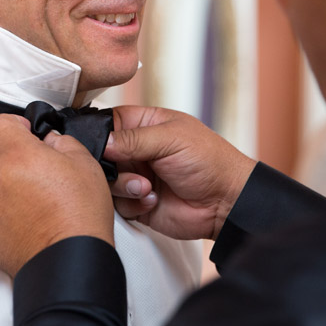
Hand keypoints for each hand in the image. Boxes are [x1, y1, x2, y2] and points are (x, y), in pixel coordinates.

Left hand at [0, 114, 114, 276]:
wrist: (69, 261)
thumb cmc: (79, 217)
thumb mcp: (85, 165)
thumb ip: (63, 142)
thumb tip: (51, 140)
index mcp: (19, 156)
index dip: (12, 125)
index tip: (25, 132)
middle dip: (6, 152)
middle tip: (31, 164)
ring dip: (5, 181)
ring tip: (34, 195)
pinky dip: (4, 208)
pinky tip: (28, 216)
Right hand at [106, 106, 256, 240]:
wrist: (225, 203)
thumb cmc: (209, 161)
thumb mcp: (171, 139)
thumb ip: (133, 139)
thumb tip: (102, 141)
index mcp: (145, 125)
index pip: (109, 122)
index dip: (100, 132)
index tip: (101, 144)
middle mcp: (136, 151)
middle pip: (101, 154)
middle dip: (109, 164)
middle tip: (126, 168)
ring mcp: (135, 176)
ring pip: (106, 181)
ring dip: (124, 185)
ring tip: (147, 187)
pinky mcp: (137, 202)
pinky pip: (117, 204)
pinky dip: (132, 203)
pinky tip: (153, 200)